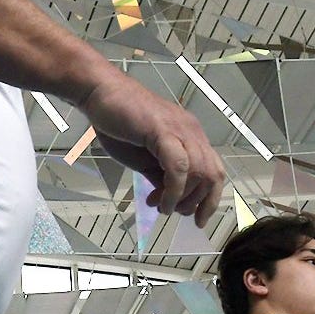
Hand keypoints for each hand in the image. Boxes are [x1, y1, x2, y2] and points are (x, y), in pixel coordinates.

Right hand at [80, 66, 225, 221]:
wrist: (100, 93)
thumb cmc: (119, 123)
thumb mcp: (144, 158)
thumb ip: (160, 177)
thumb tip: (170, 199)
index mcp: (190, 136)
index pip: (214, 170)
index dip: (210, 199)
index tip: (198, 220)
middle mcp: (192, 131)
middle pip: (212, 174)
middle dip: (197, 202)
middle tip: (173, 212)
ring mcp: (179, 129)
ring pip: (199, 172)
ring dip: (183, 198)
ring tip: (163, 208)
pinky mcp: (163, 130)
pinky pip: (178, 166)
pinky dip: (173, 189)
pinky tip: (160, 201)